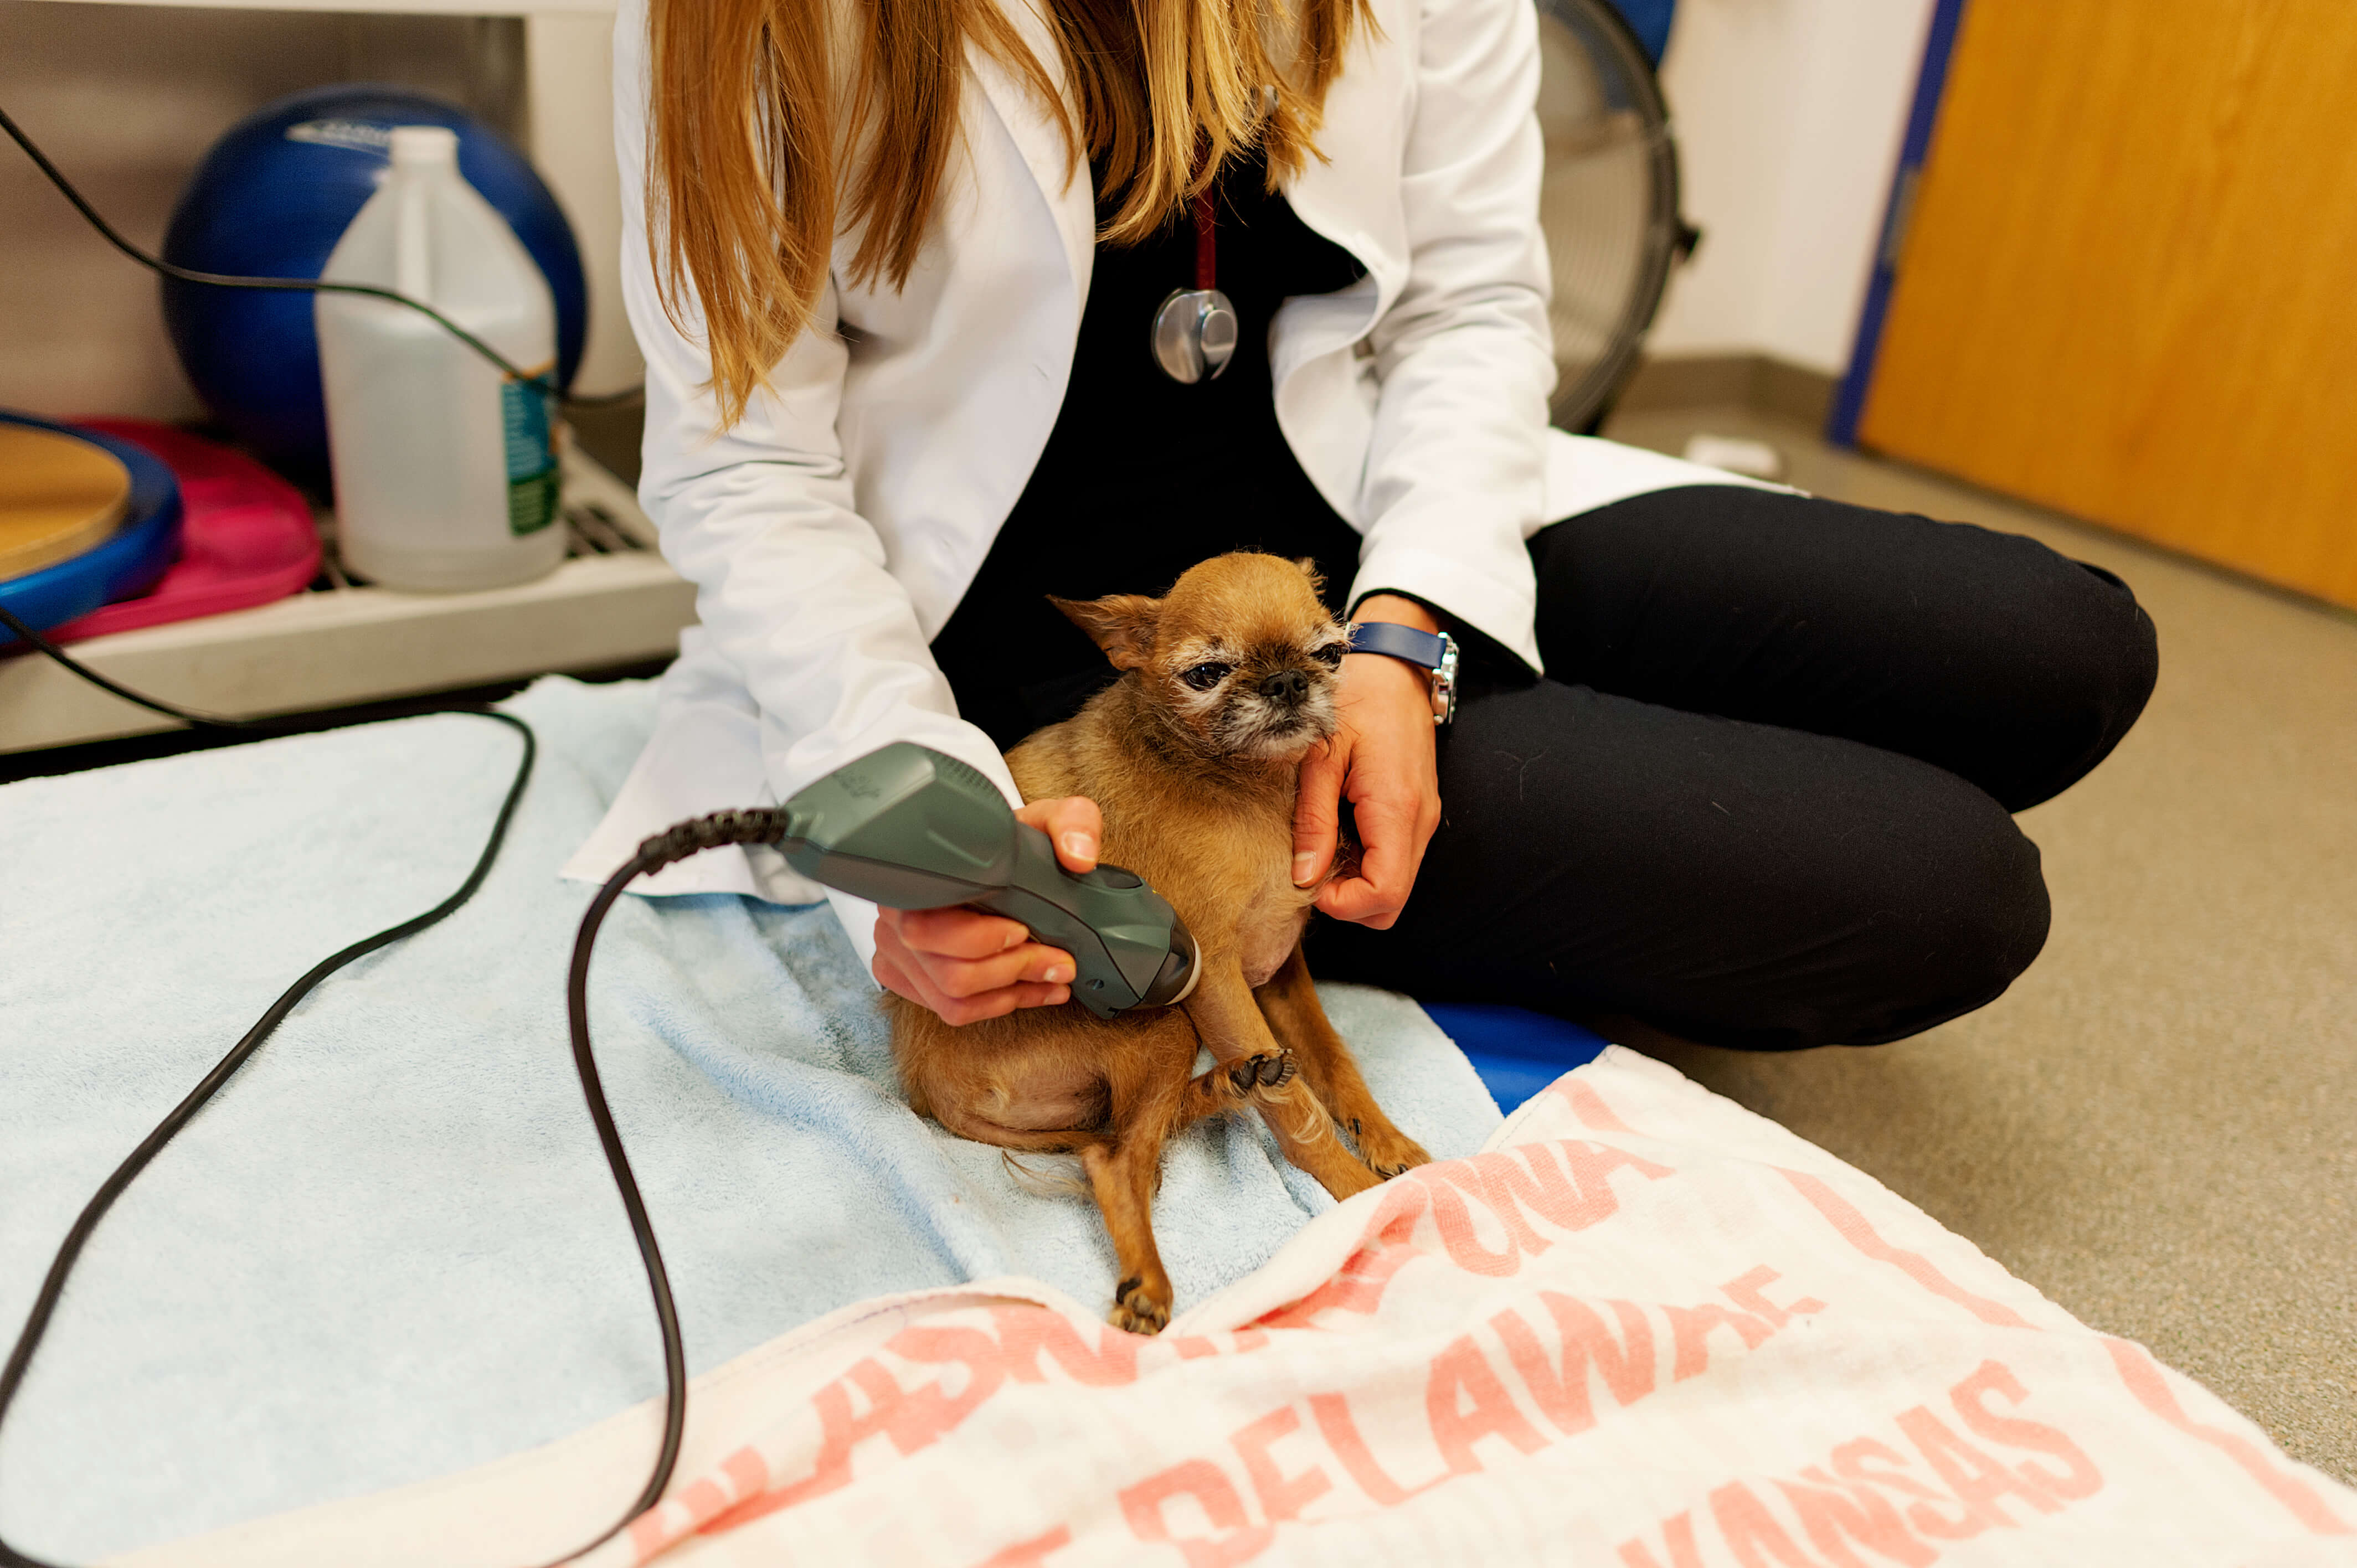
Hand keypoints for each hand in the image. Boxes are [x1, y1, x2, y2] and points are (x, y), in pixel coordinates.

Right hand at [872, 795, 1099, 1023]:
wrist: (994, 858)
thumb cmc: (1011, 841)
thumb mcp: (1047, 819)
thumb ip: (1071, 823)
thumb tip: (1077, 856)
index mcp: (917, 875)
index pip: (926, 926)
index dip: (979, 939)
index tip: (1023, 930)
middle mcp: (895, 915)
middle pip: (946, 972)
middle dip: (1012, 971)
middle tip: (1057, 961)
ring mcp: (896, 950)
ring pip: (950, 999)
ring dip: (1010, 995)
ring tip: (1052, 979)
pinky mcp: (908, 977)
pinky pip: (950, 1009)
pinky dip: (997, 1005)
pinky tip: (1029, 990)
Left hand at [1292, 596, 1442, 928]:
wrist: (1395, 666)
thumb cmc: (1356, 699)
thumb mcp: (1320, 756)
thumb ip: (1314, 820)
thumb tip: (1305, 877)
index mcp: (1396, 807)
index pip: (1384, 895)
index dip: (1343, 904)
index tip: (1308, 882)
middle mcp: (1420, 821)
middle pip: (1392, 903)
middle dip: (1349, 899)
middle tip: (1311, 866)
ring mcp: (1424, 818)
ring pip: (1396, 883)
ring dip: (1356, 880)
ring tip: (1323, 841)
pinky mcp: (1418, 812)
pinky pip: (1396, 858)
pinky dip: (1366, 860)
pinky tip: (1340, 829)